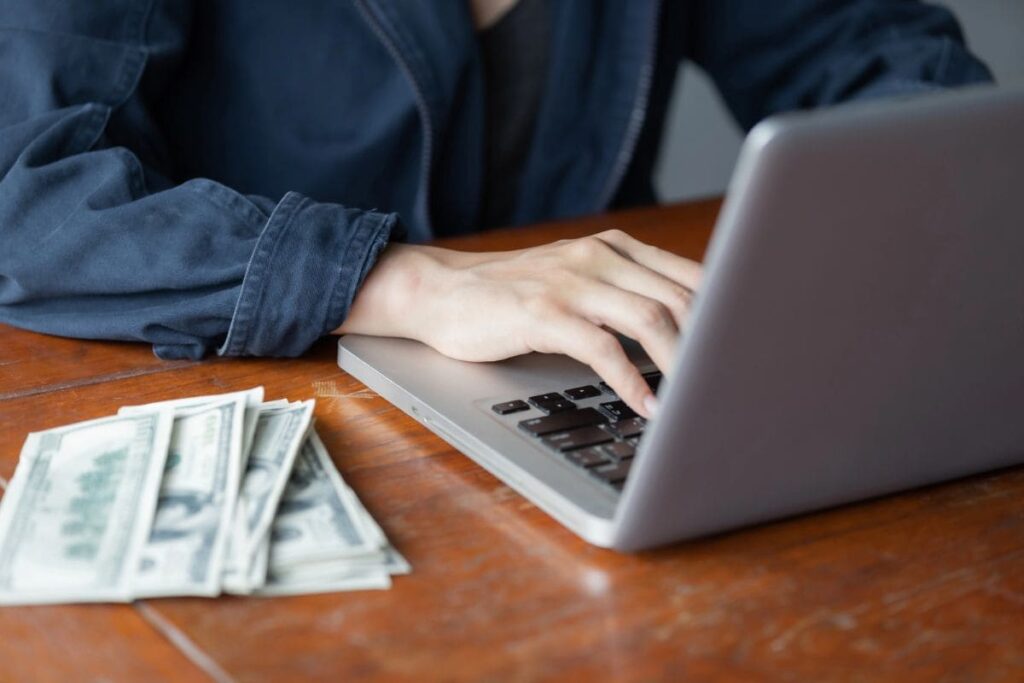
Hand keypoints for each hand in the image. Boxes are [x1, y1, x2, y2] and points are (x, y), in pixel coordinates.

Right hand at [335, 230, 701, 417]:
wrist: (441, 291)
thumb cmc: (512, 295)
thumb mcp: (576, 280)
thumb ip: (624, 292)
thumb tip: (685, 329)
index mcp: (615, 247)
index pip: (690, 274)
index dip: (727, 311)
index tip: (751, 346)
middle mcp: (599, 257)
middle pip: (679, 297)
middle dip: (713, 343)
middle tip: (734, 381)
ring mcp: (570, 282)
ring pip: (648, 319)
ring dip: (680, 363)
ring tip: (699, 399)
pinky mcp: (541, 313)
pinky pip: (601, 347)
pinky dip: (631, 380)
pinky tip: (646, 403)